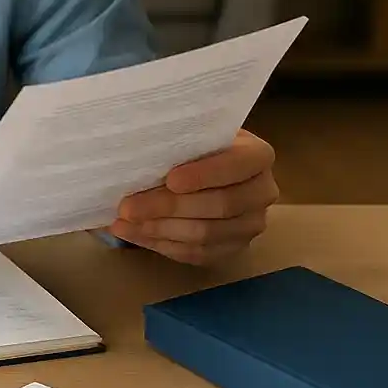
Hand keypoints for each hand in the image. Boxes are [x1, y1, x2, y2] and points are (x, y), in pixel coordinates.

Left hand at [108, 129, 277, 264]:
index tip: (171, 180)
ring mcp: (251, 225)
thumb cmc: (196, 144)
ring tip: (123, 222)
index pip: (237, 166)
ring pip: (205, 234)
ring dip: (159, 229)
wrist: (209, 168)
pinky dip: (162, 245)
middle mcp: (263, 192)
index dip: (205, 174)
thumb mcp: (194, 133)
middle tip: (128, 206)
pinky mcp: (234, 248)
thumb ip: (179, 141)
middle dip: (168, 207)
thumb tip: (136, 157)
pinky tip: (135, 233)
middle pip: (219, 205)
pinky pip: (198, 254)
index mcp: (258, 156)